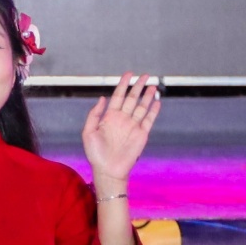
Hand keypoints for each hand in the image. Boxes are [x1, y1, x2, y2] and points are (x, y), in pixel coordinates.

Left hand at [82, 74, 160, 191]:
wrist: (107, 170)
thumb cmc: (95, 153)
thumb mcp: (88, 132)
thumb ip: (94, 114)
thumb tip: (102, 98)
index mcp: (109, 117)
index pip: (118, 96)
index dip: (123, 84)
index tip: (128, 74)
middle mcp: (122, 119)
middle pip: (132, 98)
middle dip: (138, 86)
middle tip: (145, 75)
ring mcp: (132, 126)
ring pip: (142, 107)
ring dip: (147, 96)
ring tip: (153, 86)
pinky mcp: (141, 135)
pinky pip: (148, 120)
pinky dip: (153, 111)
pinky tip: (157, 102)